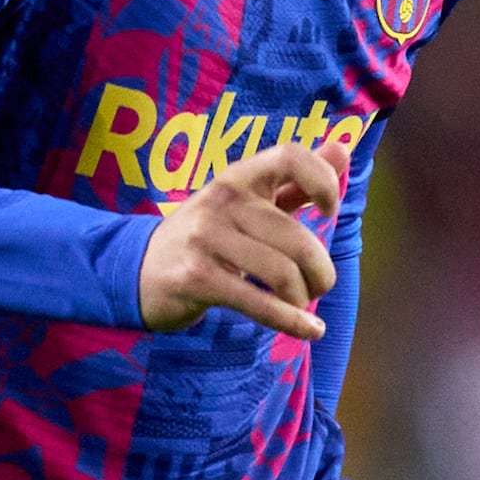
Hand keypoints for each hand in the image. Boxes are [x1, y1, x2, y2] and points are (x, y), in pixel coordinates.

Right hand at [138, 139, 344, 338]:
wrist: (137, 269)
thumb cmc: (206, 237)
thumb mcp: (245, 205)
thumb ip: (294, 182)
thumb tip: (343, 149)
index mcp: (238, 177)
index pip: (289, 157)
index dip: (322, 180)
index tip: (330, 210)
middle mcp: (222, 201)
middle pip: (296, 238)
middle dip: (320, 271)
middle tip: (320, 285)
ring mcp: (206, 239)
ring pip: (282, 272)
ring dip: (303, 298)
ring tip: (302, 305)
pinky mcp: (196, 278)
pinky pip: (258, 304)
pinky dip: (291, 322)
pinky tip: (310, 330)